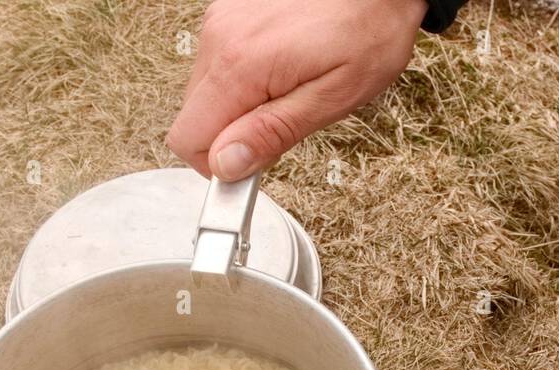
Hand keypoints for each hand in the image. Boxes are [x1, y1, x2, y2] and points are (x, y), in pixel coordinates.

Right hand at [166, 0, 426, 179]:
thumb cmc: (370, 27)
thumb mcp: (332, 96)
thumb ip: (273, 133)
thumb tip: (227, 165)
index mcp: (240, 65)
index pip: (188, 140)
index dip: (219, 164)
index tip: (254, 161)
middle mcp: (221, 37)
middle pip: (194, 117)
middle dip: (232, 134)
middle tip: (283, 122)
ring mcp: (222, 19)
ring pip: (206, 91)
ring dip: (240, 104)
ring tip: (290, 88)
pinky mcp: (230, 11)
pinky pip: (220, 61)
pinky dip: (244, 76)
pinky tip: (283, 65)